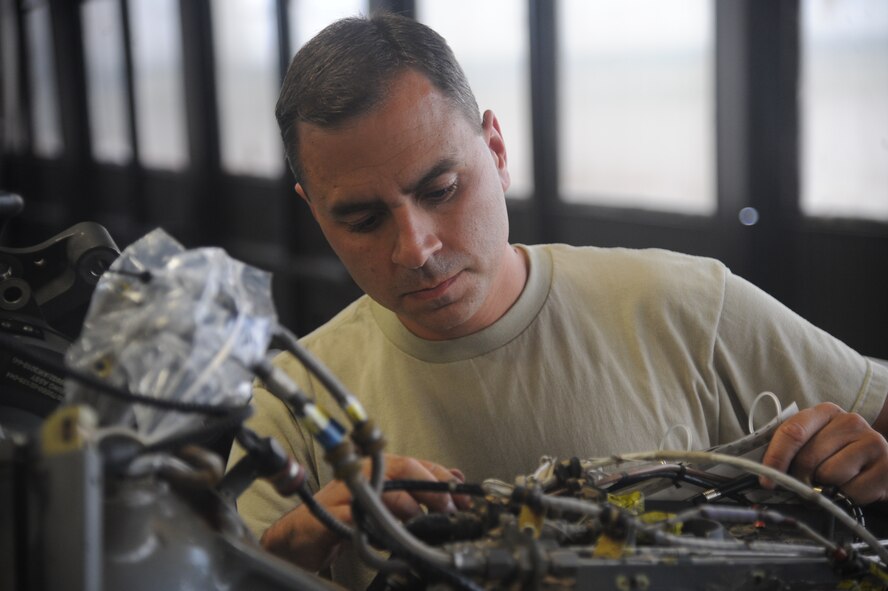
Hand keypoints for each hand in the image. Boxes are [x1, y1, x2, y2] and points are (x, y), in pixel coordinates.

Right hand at [260, 453, 467, 571]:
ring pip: (382, 489)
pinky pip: (356, 516)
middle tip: (449, 508)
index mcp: (376, 469)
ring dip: (407, 506)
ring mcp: (344, 492)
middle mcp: (361, 474)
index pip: (416, 464)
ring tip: (422, 521)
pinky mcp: (329, 514)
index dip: (442, 478)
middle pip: (402, 468)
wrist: (298, 538)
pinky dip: (375, 525)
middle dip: (430, 487)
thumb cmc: (342, 517)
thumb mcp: (384, 503)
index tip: (464, 496)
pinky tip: (388, 536)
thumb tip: (456, 479)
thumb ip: (416, 491)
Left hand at [760, 402, 887, 503]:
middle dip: (800, 479)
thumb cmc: (841, 457)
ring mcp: (873, 442)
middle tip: (806, 486)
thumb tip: (766, 474)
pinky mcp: (887, 467)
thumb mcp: (816, 445)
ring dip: (827, 488)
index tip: (766, 481)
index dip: (775, 458)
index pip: (792, 432)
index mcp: (825, 412)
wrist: (881, 468)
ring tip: (835, 484)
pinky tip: (855, 489)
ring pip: (829, 475)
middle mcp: (851, 421)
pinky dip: (848, 498)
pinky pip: (852, 492)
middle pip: (808, 458)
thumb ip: (792, 451)